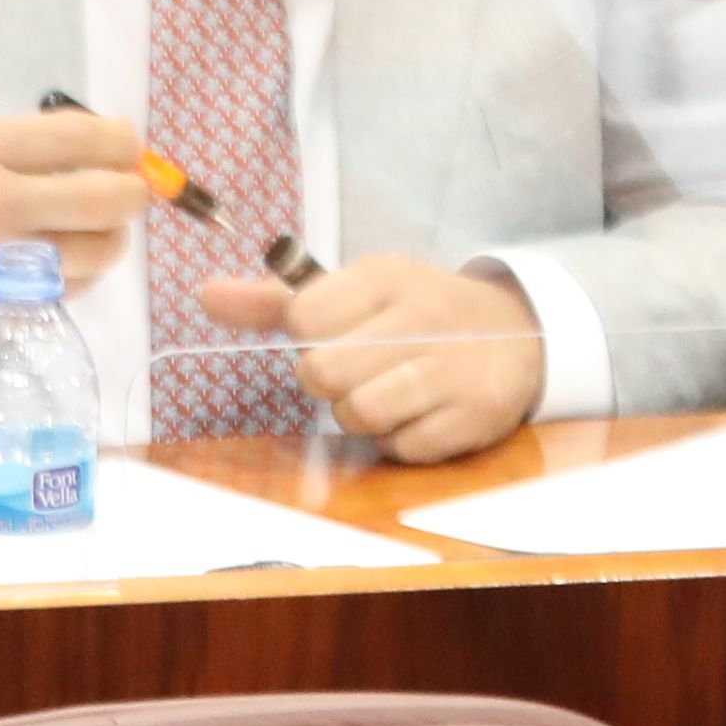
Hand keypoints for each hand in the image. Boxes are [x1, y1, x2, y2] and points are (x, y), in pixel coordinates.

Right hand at [0, 109, 153, 351]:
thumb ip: (28, 142)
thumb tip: (111, 145)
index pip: (80, 139)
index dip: (121, 142)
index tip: (127, 147)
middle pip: (102, 201)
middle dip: (133, 193)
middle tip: (130, 192)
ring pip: (95, 255)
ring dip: (110, 239)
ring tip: (98, 230)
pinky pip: (68, 293)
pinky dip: (78, 275)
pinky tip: (62, 263)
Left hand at [189, 251, 542, 461]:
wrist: (520, 335)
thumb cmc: (416, 313)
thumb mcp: (355, 291)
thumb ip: (276, 301)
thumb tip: (205, 294)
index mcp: (387, 277)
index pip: (303, 318)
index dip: (307, 337)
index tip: (336, 332)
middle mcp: (423, 318)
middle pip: (322, 372)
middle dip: (327, 382)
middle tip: (358, 369)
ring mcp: (452, 370)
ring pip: (358, 414)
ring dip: (359, 415)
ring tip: (386, 392)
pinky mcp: (472, 417)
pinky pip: (399, 448)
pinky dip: (399, 440)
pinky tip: (419, 414)